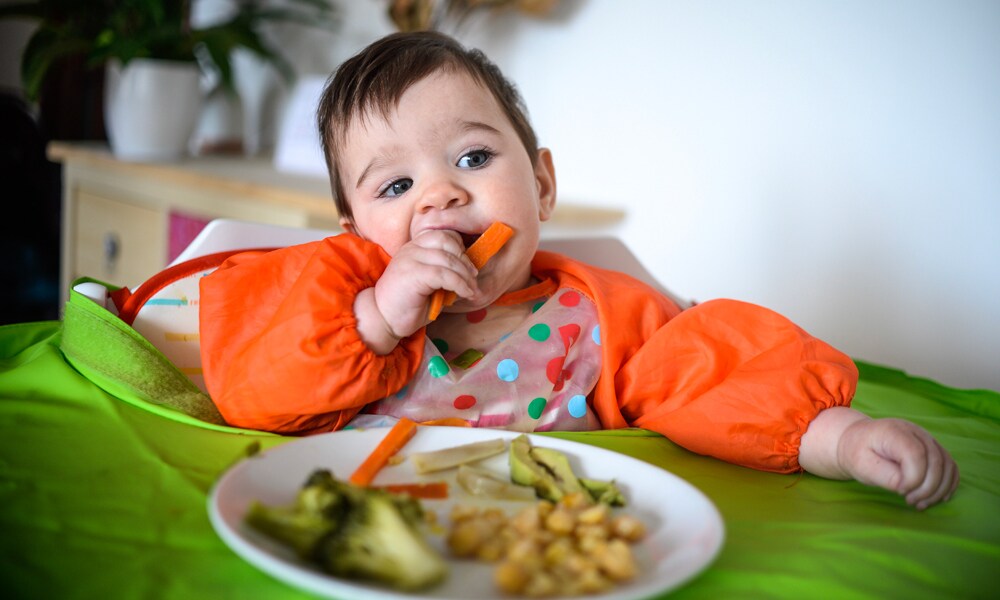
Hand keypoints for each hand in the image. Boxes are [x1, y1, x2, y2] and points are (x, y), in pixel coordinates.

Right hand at [354, 230, 478, 352]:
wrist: (382, 319)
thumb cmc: (407, 305)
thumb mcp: (429, 284)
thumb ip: (444, 273)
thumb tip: (470, 273)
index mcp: (414, 247)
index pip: (442, 235)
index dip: (460, 248)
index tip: (469, 267)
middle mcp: (411, 248)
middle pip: (447, 241)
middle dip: (465, 260)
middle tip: (473, 279)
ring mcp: (410, 259)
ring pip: (448, 259)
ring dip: (466, 276)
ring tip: (472, 291)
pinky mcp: (413, 274)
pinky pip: (444, 274)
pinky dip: (460, 284)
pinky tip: (465, 294)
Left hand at [837, 417, 958, 509]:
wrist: (857, 441)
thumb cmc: (858, 453)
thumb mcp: (862, 466)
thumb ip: (885, 475)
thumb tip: (907, 487)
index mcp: (894, 432)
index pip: (916, 455)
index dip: (913, 479)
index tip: (899, 491)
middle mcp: (915, 432)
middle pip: (936, 461)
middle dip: (927, 488)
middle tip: (909, 501)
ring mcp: (927, 439)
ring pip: (947, 465)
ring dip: (939, 489)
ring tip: (920, 503)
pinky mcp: (933, 448)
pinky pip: (950, 466)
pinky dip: (948, 484)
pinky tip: (936, 498)